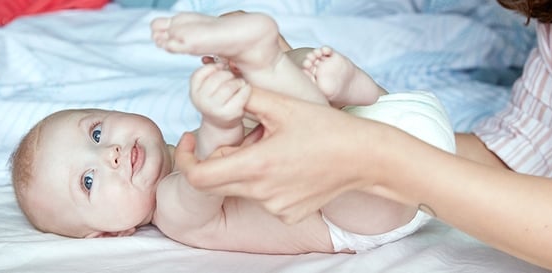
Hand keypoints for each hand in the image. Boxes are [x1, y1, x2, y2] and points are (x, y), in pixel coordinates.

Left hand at [179, 88, 385, 222]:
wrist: (366, 158)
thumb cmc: (328, 129)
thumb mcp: (284, 105)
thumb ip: (245, 96)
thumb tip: (221, 85)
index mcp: (256, 166)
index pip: (198, 177)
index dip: (185, 159)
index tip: (190, 140)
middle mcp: (262, 193)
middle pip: (217, 181)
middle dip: (220, 158)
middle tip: (246, 135)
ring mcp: (276, 207)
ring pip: (242, 188)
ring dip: (247, 168)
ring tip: (277, 147)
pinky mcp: (289, 214)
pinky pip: (264, 198)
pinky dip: (267, 182)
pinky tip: (290, 165)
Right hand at [189, 64, 250, 128]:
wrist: (221, 125)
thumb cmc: (216, 100)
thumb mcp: (207, 86)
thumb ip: (210, 71)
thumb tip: (222, 57)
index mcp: (194, 91)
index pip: (202, 72)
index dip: (214, 67)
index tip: (221, 68)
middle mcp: (202, 101)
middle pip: (218, 77)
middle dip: (228, 74)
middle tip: (232, 77)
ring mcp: (215, 108)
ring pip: (231, 85)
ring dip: (238, 82)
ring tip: (238, 84)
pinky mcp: (230, 113)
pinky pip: (242, 93)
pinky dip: (246, 89)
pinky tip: (244, 90)